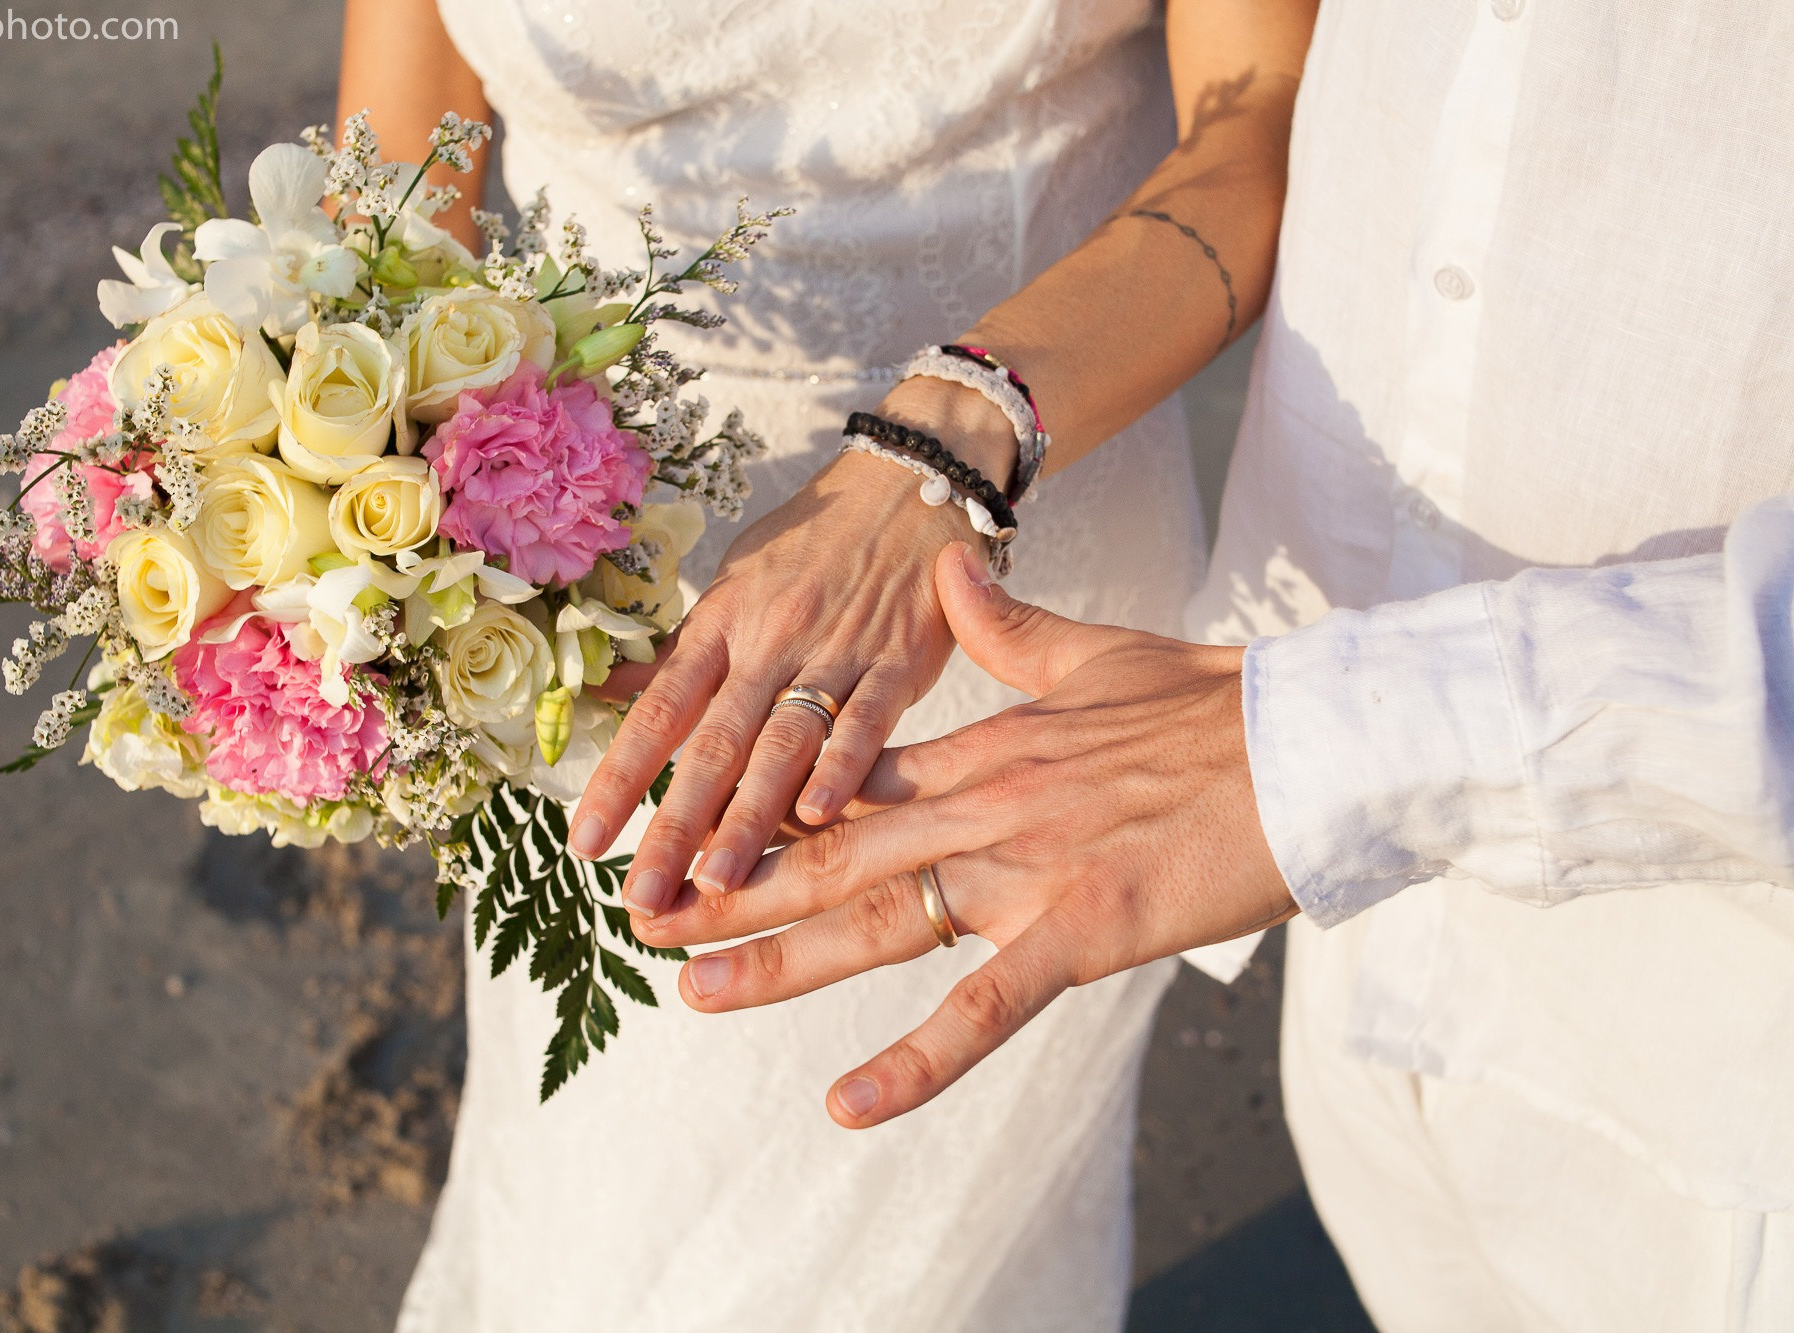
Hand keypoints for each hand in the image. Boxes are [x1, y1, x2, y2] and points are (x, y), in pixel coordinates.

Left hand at [566, 378, 1018, 918]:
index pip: (659, 709)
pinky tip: (819, 818)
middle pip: (713, 743)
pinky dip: (843, 767)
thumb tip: (599, 689)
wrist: (907, 486)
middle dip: (674, 825)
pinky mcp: (898, 660)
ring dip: (748, 818)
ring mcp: (834, 651)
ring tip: (717, 886)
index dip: (619, 778)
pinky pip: (867, 720)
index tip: (586, 842)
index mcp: (721, 623)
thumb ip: (679, 651)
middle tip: (642, 898)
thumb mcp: (734, 584)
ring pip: (782, 742)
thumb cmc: (811, 547)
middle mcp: (768, 640)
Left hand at [634, 542, 1295, 1127]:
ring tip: (695, 989)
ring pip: (880, 917)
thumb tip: (954, 566)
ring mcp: (1027, 866)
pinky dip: (916, 1060)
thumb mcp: (1096, 652)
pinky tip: (849, 1103)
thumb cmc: (1217, 706)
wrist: (1317, 739)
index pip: (849, 782)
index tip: (698, 832)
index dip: (768, 810)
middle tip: (646, 918)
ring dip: (779, 958)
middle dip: (733, 888)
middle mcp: (984, 803)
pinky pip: (985, 1007)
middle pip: (833, 852)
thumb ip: (1008, 627)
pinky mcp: (1084, 927)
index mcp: (985, 746)